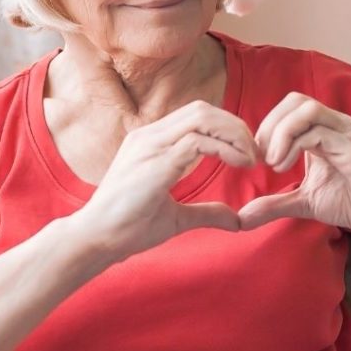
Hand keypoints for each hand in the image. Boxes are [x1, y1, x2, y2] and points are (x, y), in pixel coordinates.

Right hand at [72, 100, 258, 261]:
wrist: (95, 240)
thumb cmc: (128, 228)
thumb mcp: (177, 218)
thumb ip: (206, 213)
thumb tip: (235, 219)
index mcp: (152, 142)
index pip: (196, 116)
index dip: (227, 128)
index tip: (247, 154)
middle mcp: (150, 136)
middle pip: (203, 109)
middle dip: (235, 126)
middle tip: (255, 153)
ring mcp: (150, 146)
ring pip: (203, 117)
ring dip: (234, 134)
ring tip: (250, 158)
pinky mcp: (155, 163)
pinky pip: (199, 142)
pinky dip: (226, 149)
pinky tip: (238, 164)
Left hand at [238, 93, 350, 234]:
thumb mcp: (303, 203)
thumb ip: (274, 205)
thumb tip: (242, 218)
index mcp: (322, 131)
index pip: (288, 109)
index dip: (266, 127)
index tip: (256, 158)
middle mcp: (334, 124)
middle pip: (294, 100)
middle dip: (269, 125)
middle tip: (260, 157)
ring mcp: (345, 132)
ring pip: (305, 109)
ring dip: (280, 132)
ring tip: (272, 161)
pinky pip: (317, 132)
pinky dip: (292, 145)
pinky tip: (284, 166)